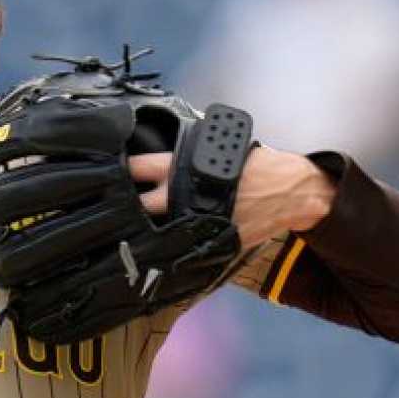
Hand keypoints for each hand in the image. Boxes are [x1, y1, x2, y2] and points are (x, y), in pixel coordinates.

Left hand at [131, 144, 333, 249]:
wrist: (292, 191)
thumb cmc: (259, 166)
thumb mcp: (222, 151)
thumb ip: (193, 158)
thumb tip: (167, 162)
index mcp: (187, 167)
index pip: (142, 166)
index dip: (123, 171)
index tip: (106, 173)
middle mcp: (187, 195)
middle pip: (142, 205)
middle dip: (129, 208)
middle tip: (116, 209)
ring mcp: (198, 220)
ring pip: (160, 230)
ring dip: (149, 230)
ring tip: (137, 231)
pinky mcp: (212, 240)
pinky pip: (185, 245)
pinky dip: (176, 246)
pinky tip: (169, 245)